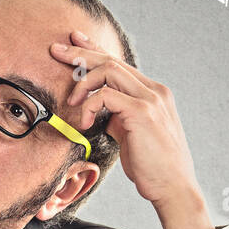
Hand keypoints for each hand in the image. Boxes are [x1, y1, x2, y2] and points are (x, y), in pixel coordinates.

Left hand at [50, 30, 213, 228]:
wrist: (173, 188)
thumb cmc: (152, 166)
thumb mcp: (131, 135)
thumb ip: (118, 118)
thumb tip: (98, 112)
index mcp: (153, 93)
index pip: (119, 63)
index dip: (95, 49)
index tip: (74, 41)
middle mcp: (154, 90)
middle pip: (111, 60)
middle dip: (80, 53)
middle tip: (56, 51)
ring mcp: (151, 99)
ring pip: (109, 70)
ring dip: (83, 82)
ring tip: (72, 102)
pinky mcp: (143, 113)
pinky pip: (106, 96)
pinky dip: (89, 106)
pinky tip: (85, 123)